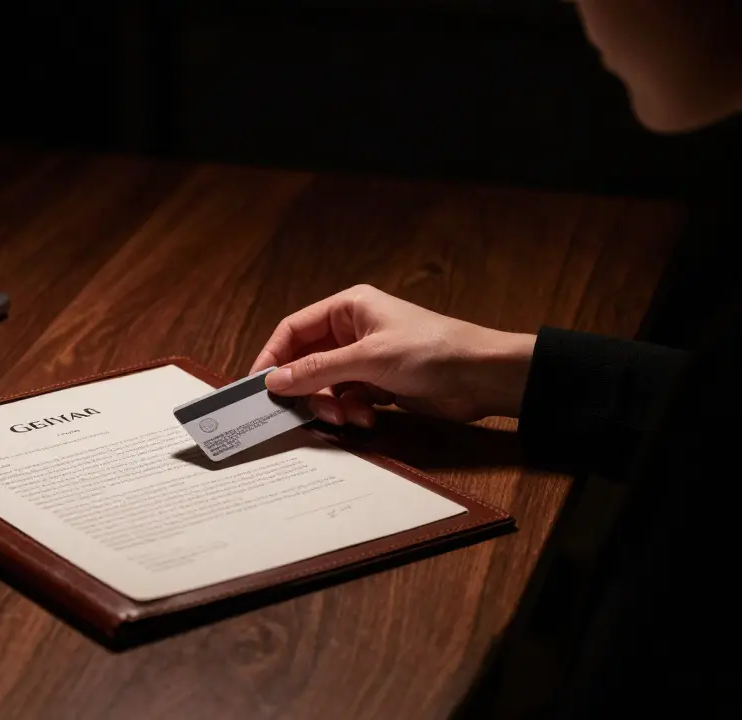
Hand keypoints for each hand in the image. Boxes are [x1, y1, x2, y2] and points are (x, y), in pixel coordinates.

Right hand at [250, 284, 536, 426]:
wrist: (482, 376)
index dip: (274, 356)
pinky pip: (349, 398)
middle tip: (312, 411)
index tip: (260, 386)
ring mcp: (366, 358)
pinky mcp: (380, 383)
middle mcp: (353, 330)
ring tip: (349, 416)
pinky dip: (353, 410)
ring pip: (327, 385)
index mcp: (348, 308)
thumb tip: (275, 380)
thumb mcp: (368, 359)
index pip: (294, 329)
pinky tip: (369, 416)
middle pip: (308, 361)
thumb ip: (318, 370)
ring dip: (332, 404)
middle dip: (309, 389)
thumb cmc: (431, 351)